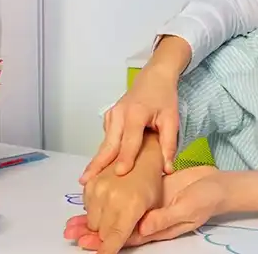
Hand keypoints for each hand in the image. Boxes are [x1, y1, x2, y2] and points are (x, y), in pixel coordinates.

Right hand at [64, 159, 162, 253]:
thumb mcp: (151, 207)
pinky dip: (95, 209)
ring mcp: (99, 189)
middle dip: (108, 234)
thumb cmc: (150, 180)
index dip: (107, 251)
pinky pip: (86, 208)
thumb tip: (118, 242)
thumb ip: (137, 227)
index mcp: (131, 206)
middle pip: (101, 233)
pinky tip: (107, 200)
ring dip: (100, 222)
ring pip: (92, 222)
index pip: (113, 239)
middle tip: (120, 223)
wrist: (142, 154)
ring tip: (115, 209)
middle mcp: (112, 198)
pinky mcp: (90, 183)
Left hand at [65, 165, 218, 250]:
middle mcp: (148, 220)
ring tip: (72, 222)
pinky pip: (124, 199)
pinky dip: (108, 200)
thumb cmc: (207, 198)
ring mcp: (147, 206)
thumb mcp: (188, 208)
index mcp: (157, 228)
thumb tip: (143, 226)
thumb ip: (165, 218)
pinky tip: (93, 197)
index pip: (127, 237)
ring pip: (116, 216)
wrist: (218, 185)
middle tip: (70, 232)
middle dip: (92, 233)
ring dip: (95, 219)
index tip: (87, 244)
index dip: (106, 242)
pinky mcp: (147, 193)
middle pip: (116, 229)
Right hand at [80, 36, 190, 182]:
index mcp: (135, 114)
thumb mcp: (172, 119)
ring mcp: (111, 116)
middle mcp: (119, 115)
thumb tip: (168, 169)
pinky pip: (107, 139)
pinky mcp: (109, 118)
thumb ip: (169, 144)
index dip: (126, 157)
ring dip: (97, 161)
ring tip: (87, 180)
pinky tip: (100, 168)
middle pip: (109, 144)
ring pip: (105, 143)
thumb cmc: (164, 98)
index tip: (119, 173)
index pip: (130, 140)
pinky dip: (104, 153)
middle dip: (97, 164)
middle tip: (86, 181)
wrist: (154, 78)